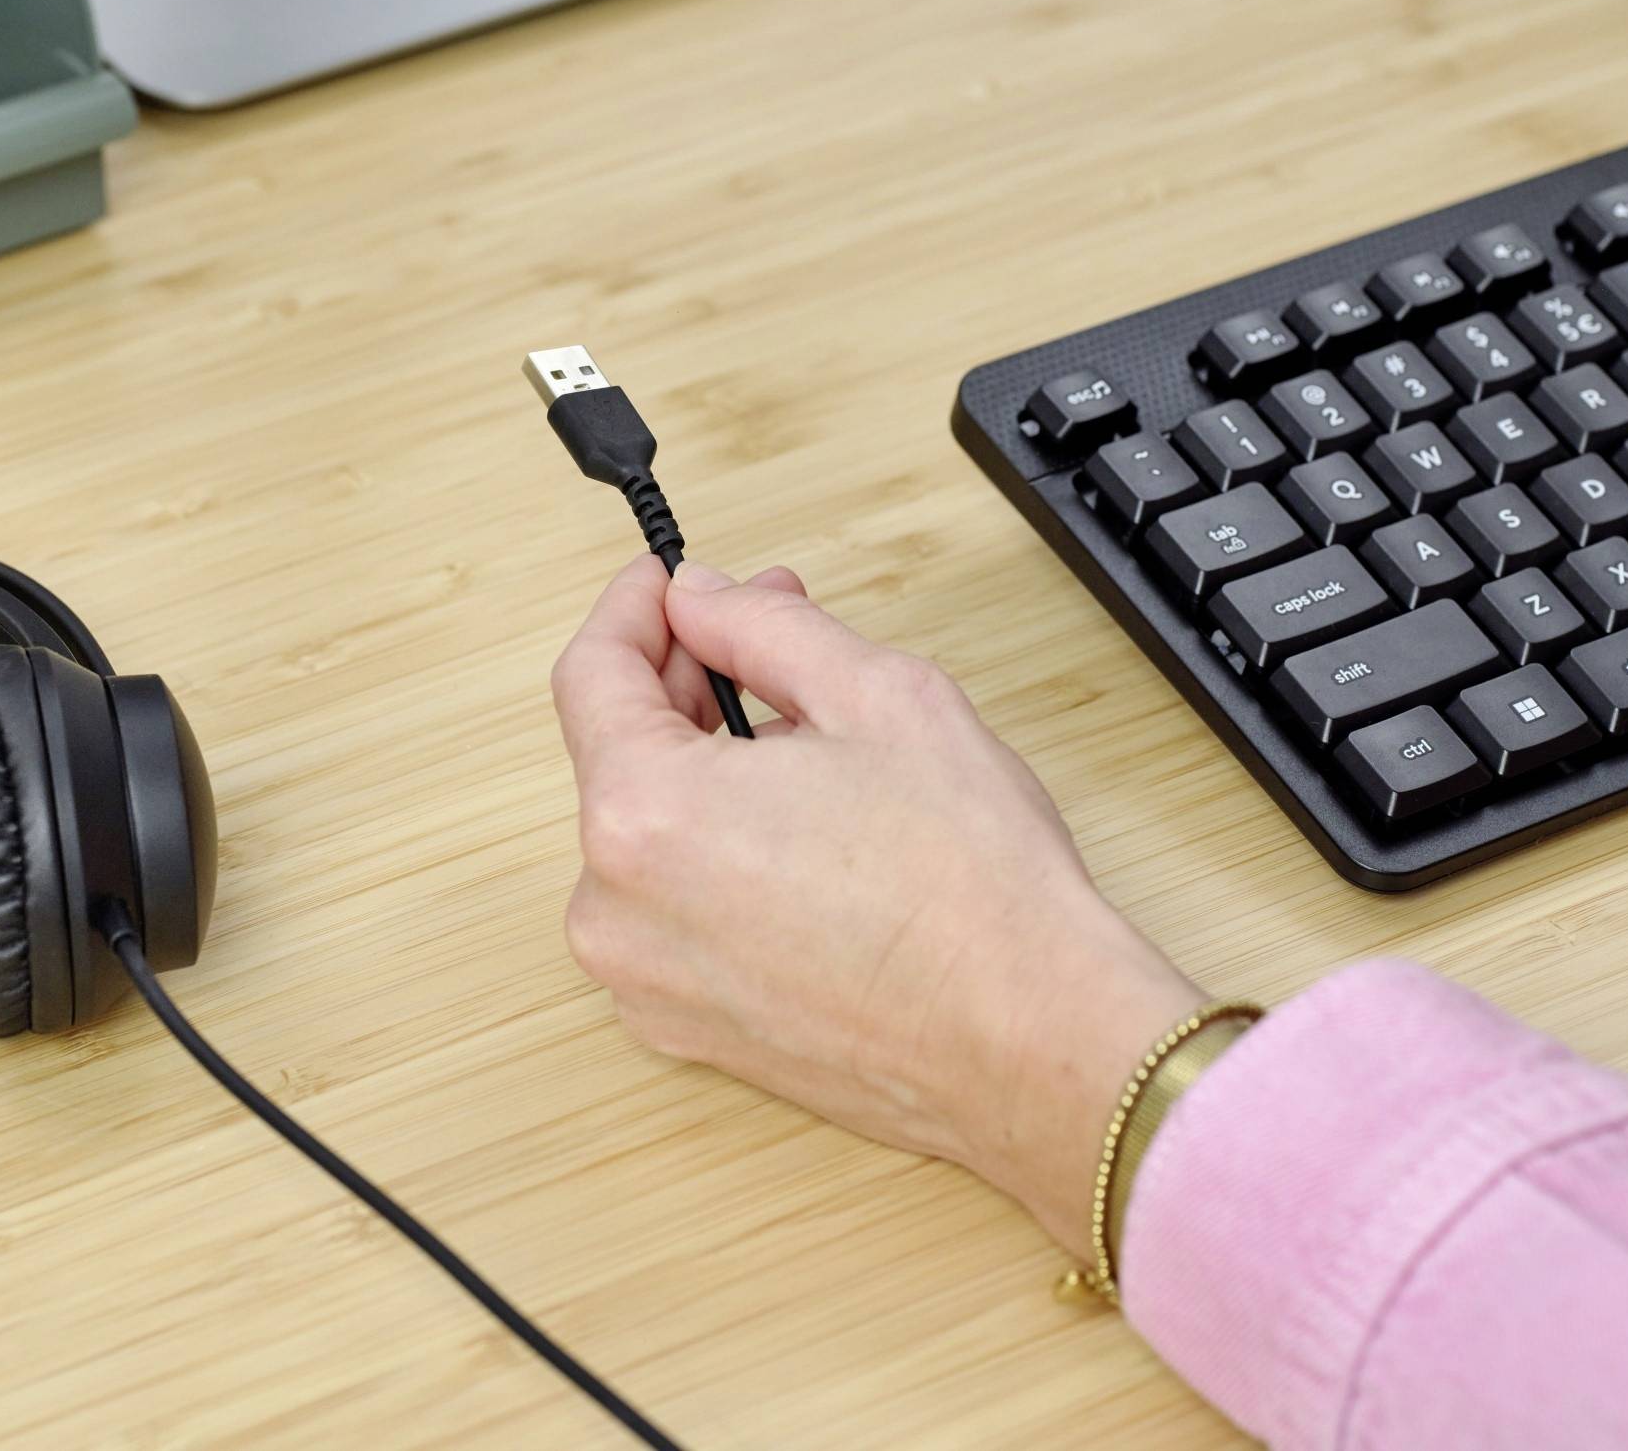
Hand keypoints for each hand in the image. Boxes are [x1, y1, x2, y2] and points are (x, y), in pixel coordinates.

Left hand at [548, 557, 1198, 1255]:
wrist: (1036, 1047)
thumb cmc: (971, 888)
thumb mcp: (875, 694)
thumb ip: (759, 626)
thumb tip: (699, 599)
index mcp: (643, 815)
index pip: (591, 677)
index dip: (634, 610)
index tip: (671, 582)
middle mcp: (615, 911)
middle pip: (618, 755)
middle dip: (690, 682)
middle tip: (769, 633)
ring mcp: (645, 983)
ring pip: (651, 835)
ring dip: (708, 772)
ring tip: (811, 744)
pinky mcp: (687, 1031)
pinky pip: (675, 911)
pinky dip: (717, 856)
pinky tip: (804, 835)